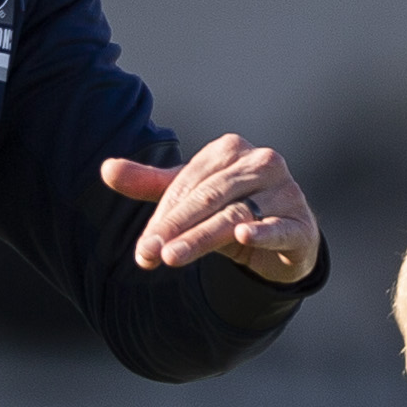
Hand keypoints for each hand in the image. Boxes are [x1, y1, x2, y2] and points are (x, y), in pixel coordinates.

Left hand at [101, 132, 320, 283]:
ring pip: (235, 215)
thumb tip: (106, 169)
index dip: (164, 216)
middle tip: (149, 255)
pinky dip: (263, 232)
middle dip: (176, 228)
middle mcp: (261, 163)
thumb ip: (150, 184)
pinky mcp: (301, 223)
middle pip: (209, 198)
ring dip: (201, 237)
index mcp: (230, 150)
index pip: (190, 183)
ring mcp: (285, 192)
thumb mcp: (189, 197)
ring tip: (172, 257)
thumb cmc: (232, 209)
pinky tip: (244, 236)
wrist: (283, 239)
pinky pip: (279, 227)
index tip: (143, 249)